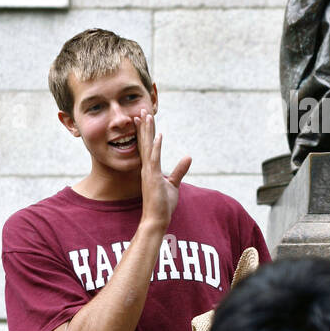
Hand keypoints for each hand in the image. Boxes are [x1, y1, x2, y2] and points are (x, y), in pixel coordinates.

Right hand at [135, 108, 191, 228]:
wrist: (156, 219)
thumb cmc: (163, 204)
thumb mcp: (174, 184)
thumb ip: (179, 170)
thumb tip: (188, 157)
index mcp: (149, 169)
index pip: (147, 146)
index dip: (146, 132)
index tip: (144, 118)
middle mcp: (146, 168)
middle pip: (144, 143)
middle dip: (143, 126)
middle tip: (141, 110)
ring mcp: (148, 172)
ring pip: (147, 147)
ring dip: (147, 131)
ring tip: (145, 116)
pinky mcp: (152, 178)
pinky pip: (154, 159)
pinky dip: (156, 147)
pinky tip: (159, 135)